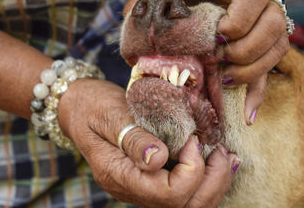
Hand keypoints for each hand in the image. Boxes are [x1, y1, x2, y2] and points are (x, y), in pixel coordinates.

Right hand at [57, 79, 238, 206]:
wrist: (79, 108)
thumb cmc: (92, 106)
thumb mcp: (109, 115)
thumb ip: (133, 139)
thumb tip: (159, 159)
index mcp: (119, 176)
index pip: (169, 194)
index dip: (190, 169)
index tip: (191, 138)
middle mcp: (132, 190)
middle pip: (184, 207)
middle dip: (212, 182)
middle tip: (220, 151)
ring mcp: (142, 187)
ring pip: (188, 205)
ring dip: (214, 183)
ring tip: (225, 157)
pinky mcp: (151, 178)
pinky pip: (184, 191)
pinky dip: (207, 179)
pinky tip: (217, 160)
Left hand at [124, 0, 288, 124]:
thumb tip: (132, 27)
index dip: (239, 20)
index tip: (216, 34)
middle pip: (275, 25)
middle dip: (245, 49)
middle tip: (217, 58)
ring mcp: (264, 18)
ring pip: (277, 48)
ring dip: (252, 70)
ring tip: (223, 80)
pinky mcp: (261, 42)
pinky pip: (270, 67)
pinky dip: (258, 92)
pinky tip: (246, 114)